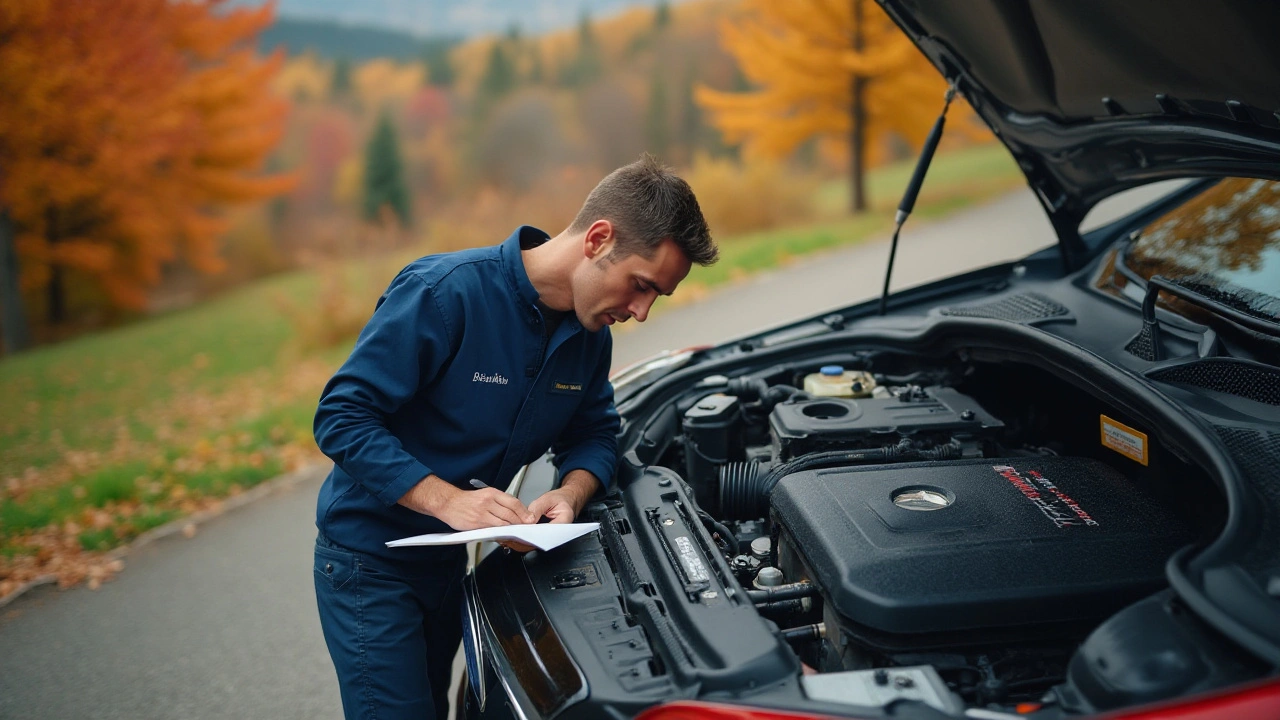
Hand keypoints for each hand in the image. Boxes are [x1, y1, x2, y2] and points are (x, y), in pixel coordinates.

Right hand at [398, 475, 533, 529]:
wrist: (448, 503)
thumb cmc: (465, 501)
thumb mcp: (484, 495)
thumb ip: (498, 503)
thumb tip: (514, 512)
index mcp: (491, 493)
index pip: (513, 502)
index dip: (523, 512)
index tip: (529, 518)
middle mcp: (488, 501)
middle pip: (510, 513)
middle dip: (520, 522)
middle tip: (526, 527)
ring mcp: (482, 513)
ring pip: (503, 522)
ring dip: (512, 528)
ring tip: (517, 532)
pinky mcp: (476, 523)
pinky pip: (493, 529)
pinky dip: (500, 532)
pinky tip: (504, 534)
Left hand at [501, 470, 599, 552]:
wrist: (567, 499)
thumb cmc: (561, 499)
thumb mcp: (548, 499)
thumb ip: (537, 508)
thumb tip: (528, 520)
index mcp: (563, 522)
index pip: (546, 534)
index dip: (531, 536)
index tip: (520, 535)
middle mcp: (558, 533)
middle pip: (539, 543)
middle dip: (523, 542)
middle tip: (510, 538)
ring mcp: (551, 536)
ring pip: (534, 544)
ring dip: (521, 541)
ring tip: (508, 536)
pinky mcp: (544, 536)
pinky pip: (533, 540)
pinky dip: (523, 538)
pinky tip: (513, 534)